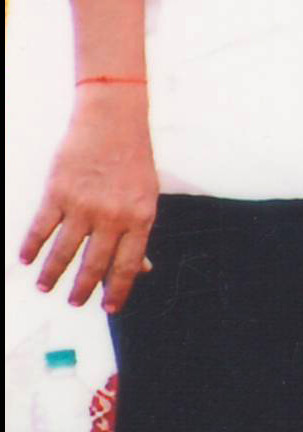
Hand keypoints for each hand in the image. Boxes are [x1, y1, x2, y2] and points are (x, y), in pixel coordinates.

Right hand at [20, 86, 156, 310]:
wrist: (112, 122)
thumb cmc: (132, 161)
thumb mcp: (146, 198)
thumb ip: (139, 234)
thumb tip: (144, 270)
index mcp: (140, 218)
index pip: (128, 265)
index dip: (118, 290)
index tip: (110, 308)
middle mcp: (112, 216)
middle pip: (94, 263)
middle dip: (83, 288)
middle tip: (74, 302)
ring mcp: (83, 205)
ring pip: (64, 250)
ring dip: (52, 273)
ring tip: (46, 288)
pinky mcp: (58, 193)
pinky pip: (41, 228)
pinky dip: (31, 247)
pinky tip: (26, 259)